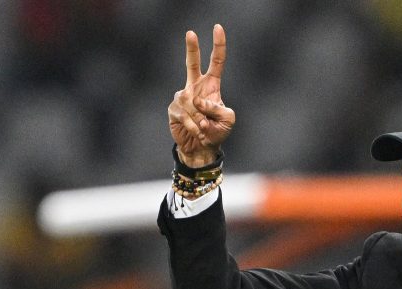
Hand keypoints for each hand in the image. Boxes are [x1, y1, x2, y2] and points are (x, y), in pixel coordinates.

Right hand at [168, 24, 235, 167]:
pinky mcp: (174, 109)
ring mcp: (183, 96)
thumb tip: (198, 101)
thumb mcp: (228, 120)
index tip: (217, 28)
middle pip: (192, 63)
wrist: (200, 148)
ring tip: (204, 129)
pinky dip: (194, 125)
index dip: (218, 45)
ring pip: (192, 102)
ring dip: (201, 118)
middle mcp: (195, 86)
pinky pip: (185, 114)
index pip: (216, 62)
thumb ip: (218, 108)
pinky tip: (197, 131)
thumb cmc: (216, 131)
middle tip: (190, 32)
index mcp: (212, 85)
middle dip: (191, 48)